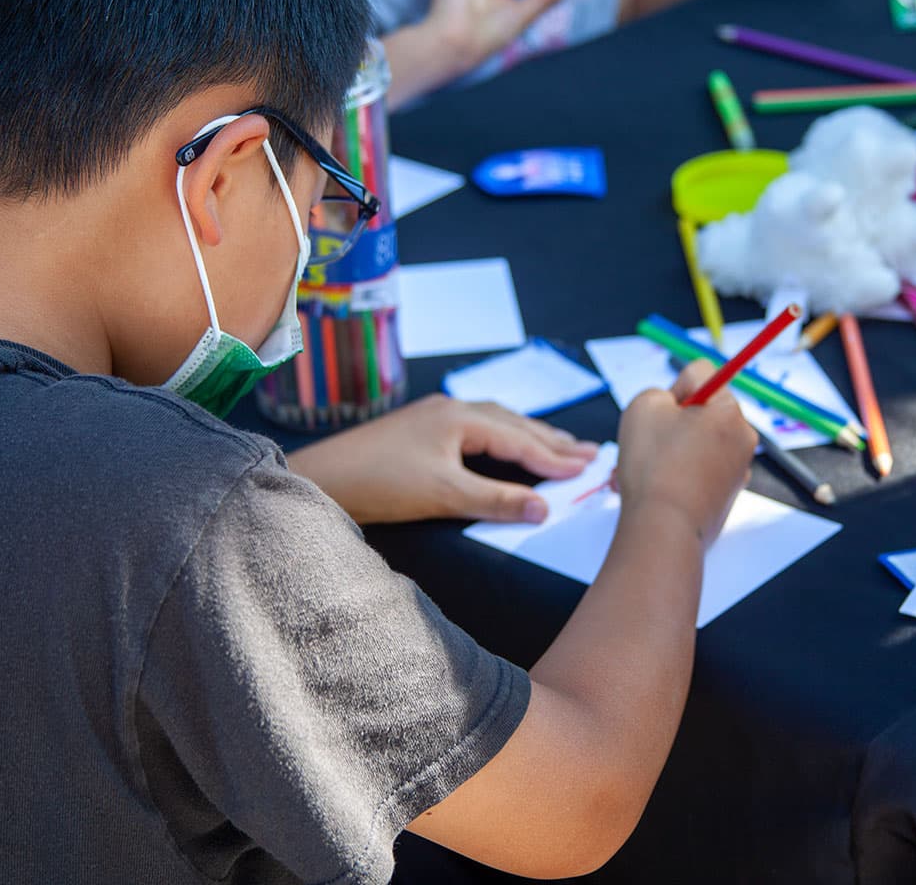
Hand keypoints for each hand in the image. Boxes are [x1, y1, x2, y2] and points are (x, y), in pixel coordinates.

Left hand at [291, 394, 598, 524]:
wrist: (323, 479)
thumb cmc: (379, 483)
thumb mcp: (444, 495)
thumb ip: (497, 500)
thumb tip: (545, 507)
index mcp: (460, 417)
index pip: (521, 438)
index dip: (557, 456)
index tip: (591, 467)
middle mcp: (451, 408)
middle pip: (514, 423)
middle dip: (553, 440)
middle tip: (590, 452)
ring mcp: (435, 416)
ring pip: (496, 423)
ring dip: (530, 436)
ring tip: (559, 447)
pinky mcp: (422, 430)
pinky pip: (478, 428)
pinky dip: (504, 438)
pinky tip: (508, 445)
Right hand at [614, 362, 757, 549]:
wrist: (664, 529)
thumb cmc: (655, 466)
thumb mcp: (644, 405)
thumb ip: (660, 392)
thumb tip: (671, 404)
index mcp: (729, 411)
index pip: (703, 374)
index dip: (675, 389)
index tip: (663, 414)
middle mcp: (742, 438)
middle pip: (702, 413)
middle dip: (673, 424)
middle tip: (650, 442)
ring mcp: (736, 470)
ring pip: (697, 444)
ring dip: (671, 451)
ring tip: (645, 470)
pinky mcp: (725, 496)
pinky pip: (699, 472)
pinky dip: (678, 474)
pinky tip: (656, 488)